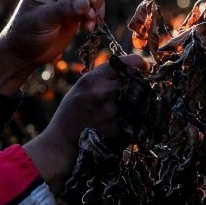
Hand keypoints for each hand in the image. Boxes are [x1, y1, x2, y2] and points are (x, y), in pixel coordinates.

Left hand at [0, 0, 105, 95]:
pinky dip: (98, 13)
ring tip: (89, 23)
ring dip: (97, 3)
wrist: (25, 53)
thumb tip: (87, 1)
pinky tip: (88, 27)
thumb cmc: (26, 35)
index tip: (90, 2)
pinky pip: (95, 2)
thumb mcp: (42, 21)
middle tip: (92, 10)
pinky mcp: (78, 8)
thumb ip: (64, 9)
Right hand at [23, 55, 147, 193]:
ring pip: (139, 101)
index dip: (139, 65)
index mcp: (92, 79)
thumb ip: (104, 77)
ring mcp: (110, 112)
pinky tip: (122, 122)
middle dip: (139, 85)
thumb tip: (133, 70)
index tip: (143, 69)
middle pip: (136, 81)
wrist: (61, 141)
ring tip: (127, 108)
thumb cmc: (73, 112)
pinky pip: (135, 119)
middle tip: (136, 90)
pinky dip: (133, 120)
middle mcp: (102, 92)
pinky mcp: (116, 129)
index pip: (128, 62)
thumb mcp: (82, 87)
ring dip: (138, 103)